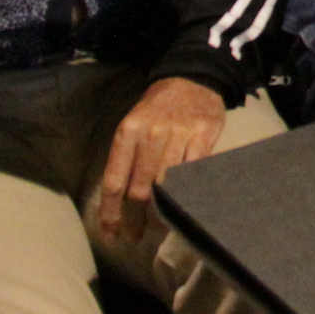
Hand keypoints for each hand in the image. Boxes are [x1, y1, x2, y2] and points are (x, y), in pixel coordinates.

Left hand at [94, 76, 224, 241]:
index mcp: (127, 132)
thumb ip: (128, 158)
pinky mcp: (204, 135)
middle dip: (135, 220)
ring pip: (166, 186)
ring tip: (157, 228)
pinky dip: (187, 193)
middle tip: (134, 237)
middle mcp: (150, 134)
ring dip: (161, 213)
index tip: (111, 235)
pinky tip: (183, 206)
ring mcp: (179, 134)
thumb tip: (122, 202)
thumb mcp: (133, 125)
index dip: (111, 213)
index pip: (115, 181)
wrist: (191, 77)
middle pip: (140, 190)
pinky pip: (193, 173)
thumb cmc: (156, 108)